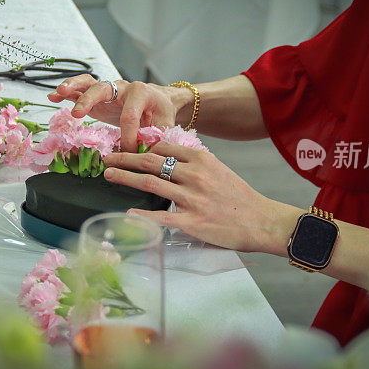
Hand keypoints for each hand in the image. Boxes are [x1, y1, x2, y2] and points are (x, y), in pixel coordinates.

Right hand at [48, 74, 191, 151]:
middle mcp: (121, 87)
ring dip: (73, 87)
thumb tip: (146, 152)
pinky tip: (53, 96)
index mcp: (140, 92)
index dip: (127, 137)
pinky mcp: (97, 96)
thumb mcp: (165, 123)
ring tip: (60, 92)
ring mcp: (108, 90)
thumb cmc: (160, 111)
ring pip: (88, 83)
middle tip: (77, 114)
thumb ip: (157, 135)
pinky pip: (80, 91)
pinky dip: (66, 93)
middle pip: (102, 89)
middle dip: (89, 101)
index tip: (128, 153)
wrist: (158, 100)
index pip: (129, 116)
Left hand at [102, 141, 301, 253]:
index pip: (163, 147)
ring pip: (150, 182)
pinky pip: (161, 216)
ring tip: (108, 174)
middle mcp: (195, 175)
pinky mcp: (192, 222)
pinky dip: (141, 214)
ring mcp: (192, 199)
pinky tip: (127, 212)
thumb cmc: (239, 197)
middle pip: (150, 161)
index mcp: (201, 159)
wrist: (261, 220)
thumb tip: (165, 158)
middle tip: (107, 157)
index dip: (141, 146)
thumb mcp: (218, 169)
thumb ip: (193, 163)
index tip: (127, 148)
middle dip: (124, 157)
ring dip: (125, 177)